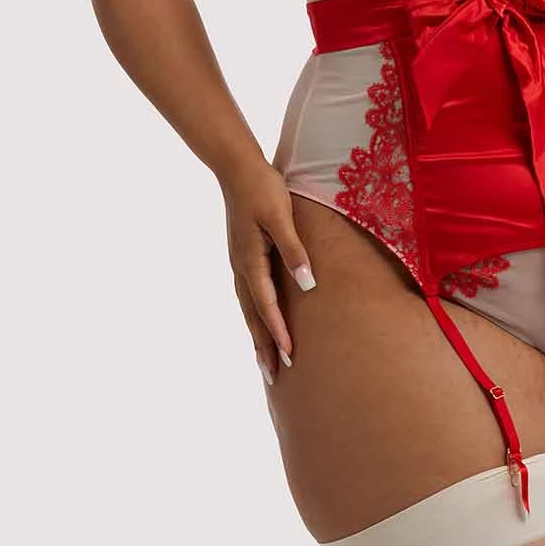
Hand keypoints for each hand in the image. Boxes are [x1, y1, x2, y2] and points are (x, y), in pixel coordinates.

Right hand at [220, 159, 316, 383]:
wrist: (237, 168)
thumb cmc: (263, 189)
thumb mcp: (281, 217)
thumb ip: (294, 251)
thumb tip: (307, 284)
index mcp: (250, 261)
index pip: (267, 305)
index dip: (279, 332)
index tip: (290, 357)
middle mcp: (241, 267)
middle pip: (253, 316)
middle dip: (264, 346)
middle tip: (273, 377)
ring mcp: (239, 263)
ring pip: (248, 308)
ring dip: (257, 335)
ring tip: (265, 361)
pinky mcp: (242, 256)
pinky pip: (248, 295)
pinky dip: (253, 316)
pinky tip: (259, 323)